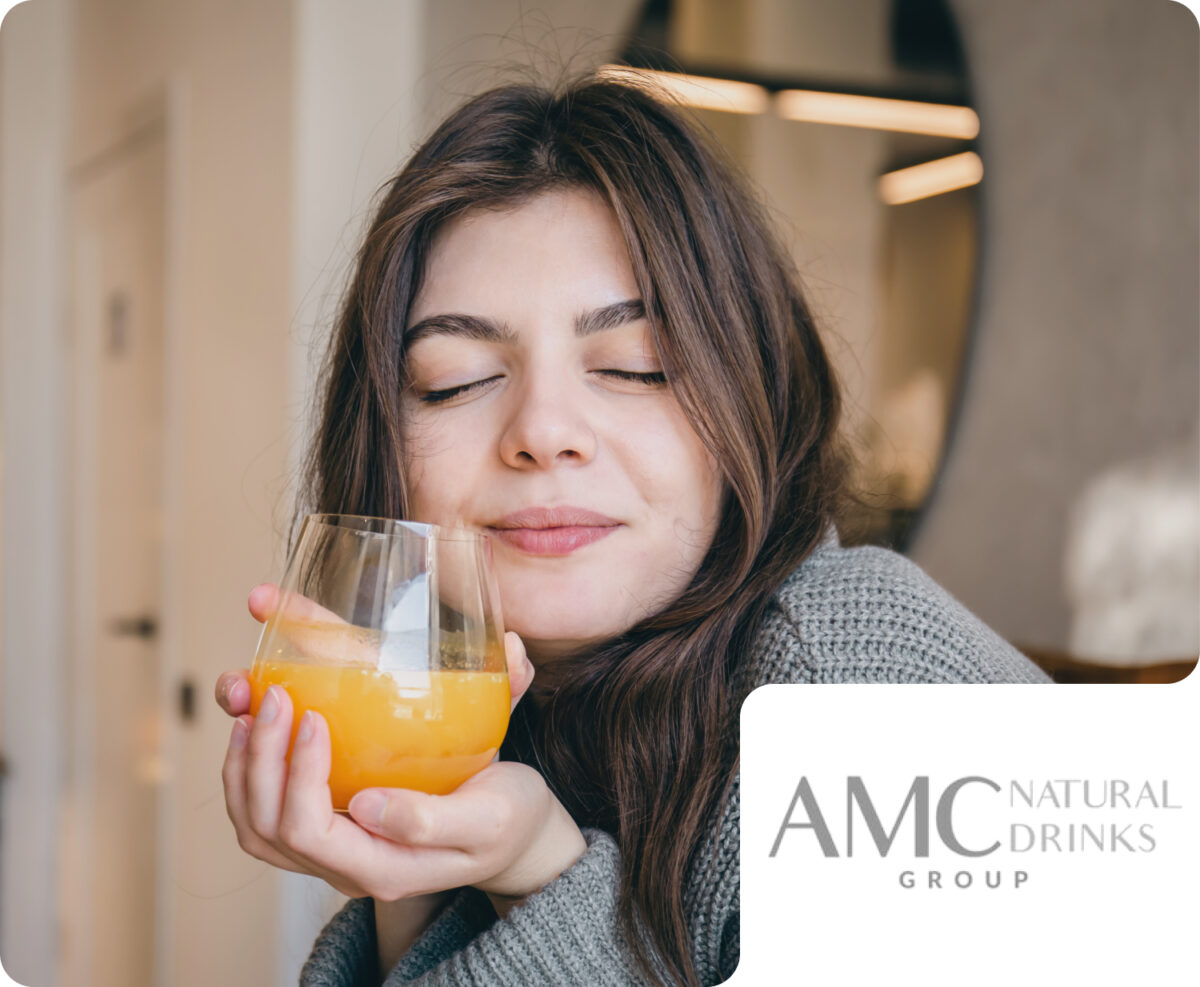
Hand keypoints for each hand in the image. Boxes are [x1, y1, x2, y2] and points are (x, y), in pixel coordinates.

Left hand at [217, 585, 581, 904]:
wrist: (516, 833)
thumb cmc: (509, 818)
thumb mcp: (489, 817)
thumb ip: (431, 820)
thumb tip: (367, 807)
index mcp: (384, 869)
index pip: (310, 833)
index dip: (299, 774)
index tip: (314, 715)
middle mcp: (348, 869)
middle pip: (269, 829)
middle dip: (262, 759)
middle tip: (275, 696)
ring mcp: (336, 853)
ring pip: (256, 827)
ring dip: (243, 768)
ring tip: (250, 710)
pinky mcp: (334, 830)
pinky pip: (268, 814)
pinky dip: (251, 773)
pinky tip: (257, 729)